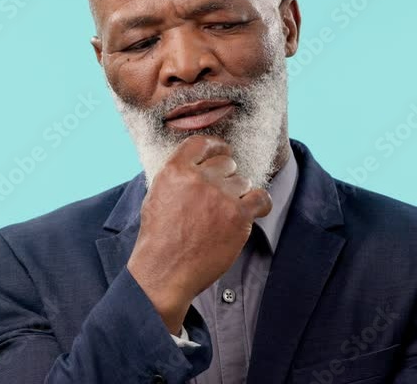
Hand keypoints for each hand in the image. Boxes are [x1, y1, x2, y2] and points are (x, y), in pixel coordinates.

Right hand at [126, 135, 272, 334]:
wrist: (164, 272)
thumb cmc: (158, 239)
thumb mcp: (156, 196)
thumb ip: (177, 176)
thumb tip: (196, 163)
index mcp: (175, 171)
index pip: (201, 143)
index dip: (215, 147)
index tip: (222, 152)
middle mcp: (199, 178)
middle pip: (226, 163)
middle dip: (225, 177)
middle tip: (219, 198)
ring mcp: (221, 196)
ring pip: (242, 182)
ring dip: (237, 195)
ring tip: (224, 216)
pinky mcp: (238, 215)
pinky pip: (261, 198)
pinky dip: (260, 203)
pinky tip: (254, 210)